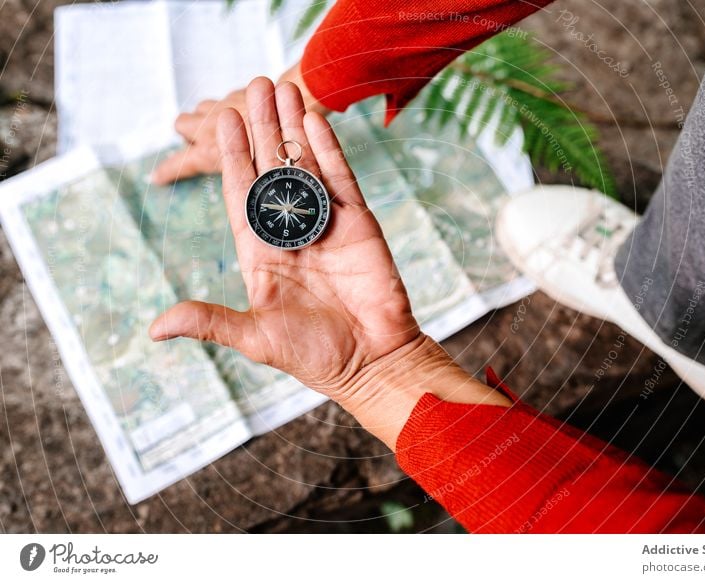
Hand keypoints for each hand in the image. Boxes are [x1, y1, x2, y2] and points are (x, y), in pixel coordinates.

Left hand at [150, 77, 418, 398]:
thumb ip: (210, 322)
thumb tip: (155, 329)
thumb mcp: (256, 337)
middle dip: (262, 128)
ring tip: (283, 88)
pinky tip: (315, 120)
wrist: (372, 362)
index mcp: (261, 252)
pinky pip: (341, 179)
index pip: (240, 195)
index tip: (220, 121)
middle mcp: (291, 230)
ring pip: (305, 165)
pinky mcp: (358, 223)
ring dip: (293, 128)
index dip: (231, 158)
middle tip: (254, 86)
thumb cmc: (314, 355)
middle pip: (271, 169)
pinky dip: (329, 149)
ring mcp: (327, 223)